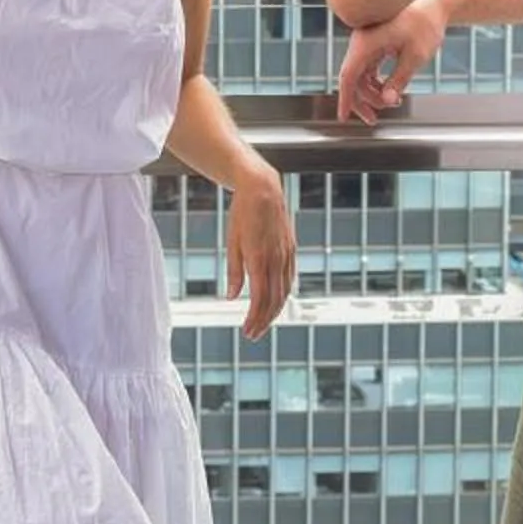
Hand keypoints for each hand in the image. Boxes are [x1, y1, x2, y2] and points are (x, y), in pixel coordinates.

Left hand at [223, 179, 296, 339]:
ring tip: (263, 323)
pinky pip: (290, 278)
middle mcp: (276, 260)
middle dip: (264, 320)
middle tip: (252, 335)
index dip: (254, 318)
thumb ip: (234, 271)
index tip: (246, 331)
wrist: (262, 189)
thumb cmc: (242, 214)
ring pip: (284, 292)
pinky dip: (284, 294)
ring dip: (274, 311)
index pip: (259, 298)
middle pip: (274, 300)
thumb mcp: (232, 242)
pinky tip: (276, 302)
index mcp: (259, 259)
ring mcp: (286, 255)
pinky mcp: (291, 249)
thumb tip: (231, 297)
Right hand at [336, 0, 445, 123]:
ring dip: (371, 92)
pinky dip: (376, 80)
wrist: (436, 3)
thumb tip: (387, 102)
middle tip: (374, 119)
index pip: (348, 76)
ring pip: (361, 73)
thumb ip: (399, 80)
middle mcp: (362, 41)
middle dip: (363, 100)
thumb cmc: (426, 24)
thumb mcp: (415, 56)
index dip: (345, 98)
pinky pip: (368, 66)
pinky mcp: (374, 41)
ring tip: (390, 103)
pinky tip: (389, 90)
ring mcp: (367, 41)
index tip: (343, 117)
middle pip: (353, 77)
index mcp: (367, 42)